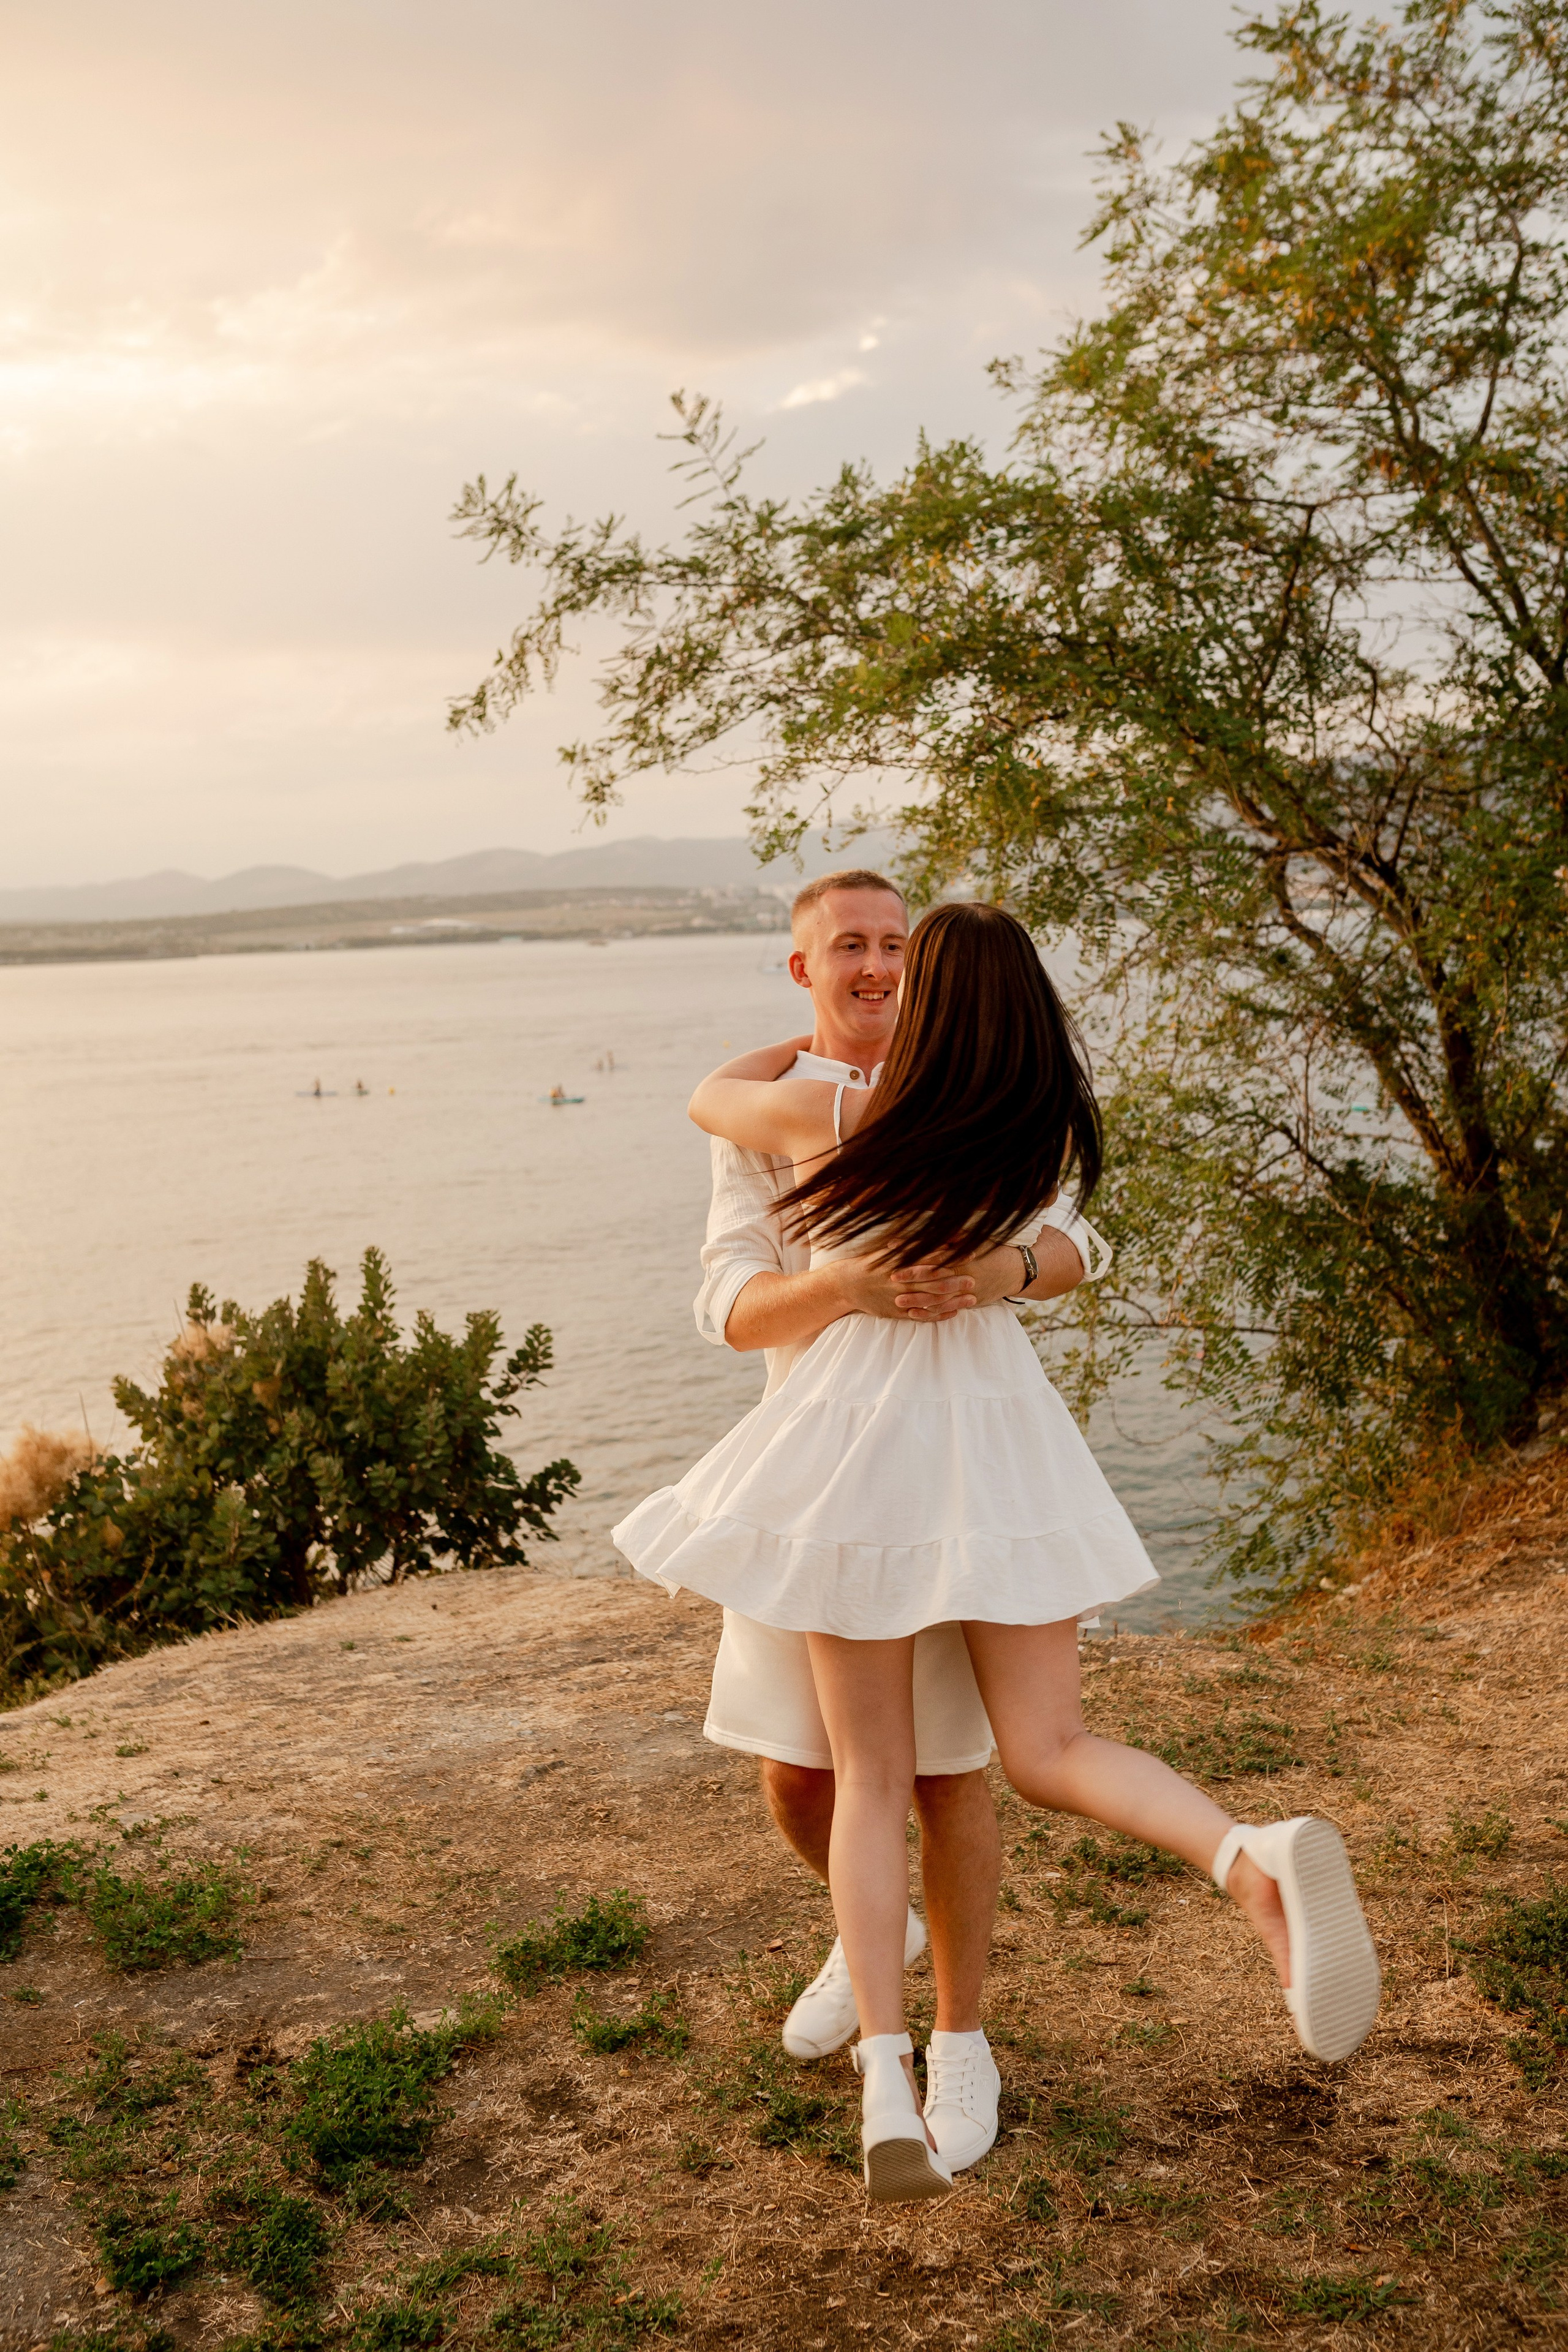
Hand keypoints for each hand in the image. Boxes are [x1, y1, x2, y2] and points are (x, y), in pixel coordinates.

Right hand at [835, 1257, 977, 1321]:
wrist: (848, 1284)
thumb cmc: (872, 1263)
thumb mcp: (889, 1250)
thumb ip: (911, 1245)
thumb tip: (934, 1235)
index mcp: (901, 1263)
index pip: (932, 1258)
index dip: (953, 1256)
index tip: (971, 1254)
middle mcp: (902, 1281)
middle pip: (934, 1282)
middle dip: (956, 1281)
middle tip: (974, 1281)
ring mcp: (900, 1299)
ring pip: (931, 1301)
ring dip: (953, 1300)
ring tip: (971, 1299)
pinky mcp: (898, 1313)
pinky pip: (922, 1315)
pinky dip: (938, 1315)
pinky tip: (953, 1312)